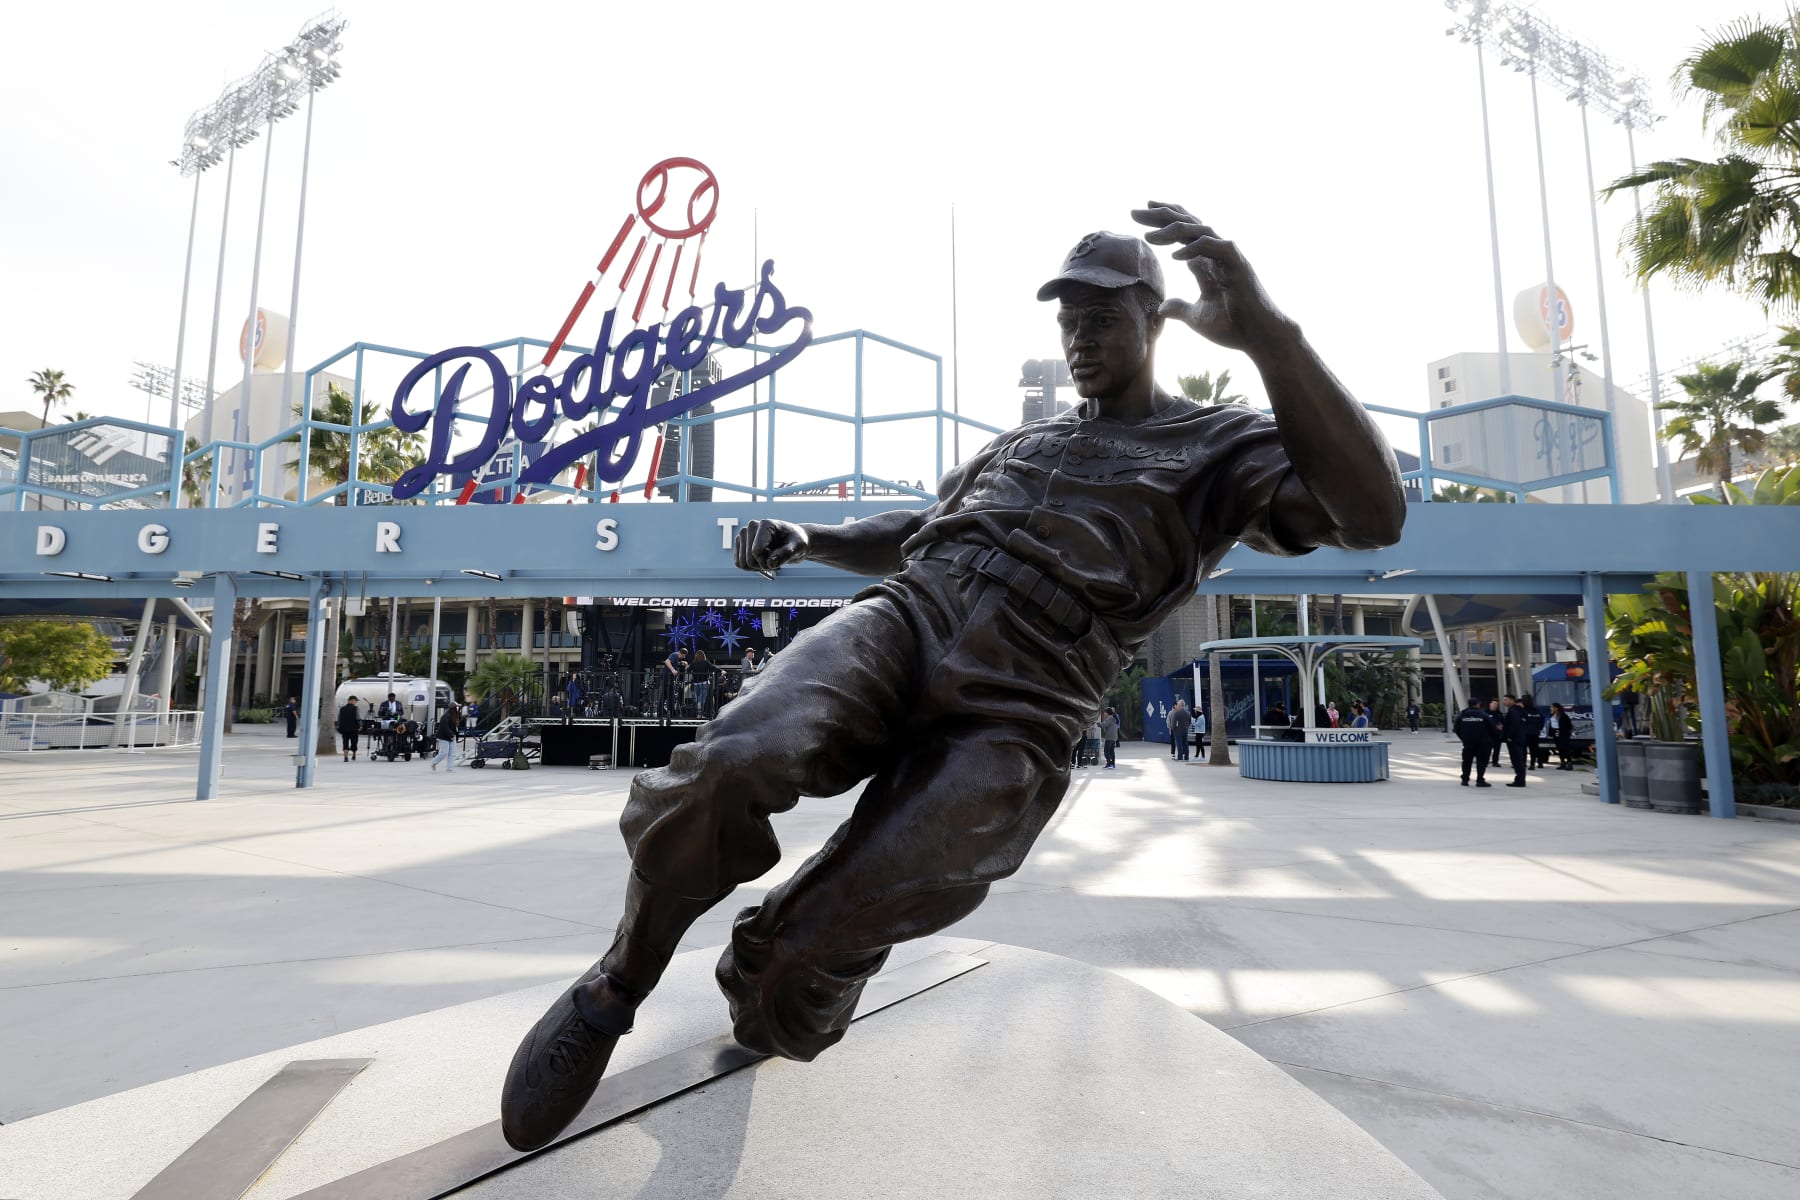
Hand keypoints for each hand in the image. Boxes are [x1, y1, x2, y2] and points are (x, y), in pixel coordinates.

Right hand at [734, 519, 810, 572]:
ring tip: (770, 560)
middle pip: (749, 560)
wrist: (793, 541)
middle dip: (763, 566)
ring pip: (742, 563)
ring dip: (757, 567)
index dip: (767, 563)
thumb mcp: (798, 548)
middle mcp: (751, 526)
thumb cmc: (797, 542)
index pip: (757, 551)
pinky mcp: (740, 543)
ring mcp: (744, 535)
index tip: (780, 560)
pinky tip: (762, 561)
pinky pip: (739, 564)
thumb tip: (770, 563)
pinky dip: (751, 568)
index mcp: (765, 525)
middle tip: (776, 561)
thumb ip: (785, 555)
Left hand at [1130, 201, 1293, 351]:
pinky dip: (1194, 248)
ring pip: (1200, 229)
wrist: (1261, 338)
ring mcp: (1229, 257)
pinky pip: (1214, 247)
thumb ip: (1180, 308)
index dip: (1162, 221)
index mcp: (1207, 261)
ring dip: (1173, 229)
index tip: (1139, 215)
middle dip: (1161, 216)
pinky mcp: (1238, 265)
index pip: (1183, 232)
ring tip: (1149, 236)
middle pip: (1188, 223)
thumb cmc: (1234, 327)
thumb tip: (1162, 307)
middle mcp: (1217, 253)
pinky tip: (1175, 256)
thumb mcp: (1197, 317)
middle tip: (1134, 212)